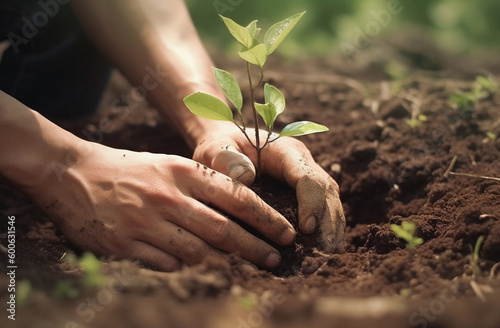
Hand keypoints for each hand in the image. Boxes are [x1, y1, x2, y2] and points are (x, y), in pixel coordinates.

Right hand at [31, 142, 295, 270]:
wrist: (72, 172)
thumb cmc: (129, 168)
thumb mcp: (168, 165)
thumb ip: (201, 187)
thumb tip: (235, 216)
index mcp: (182, 172)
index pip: (236, 197)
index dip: (266, 218)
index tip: (287, 233)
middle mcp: (167, 196)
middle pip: (223, 230)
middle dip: (255, 247)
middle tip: (276, 260)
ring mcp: (145, 222)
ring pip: (197, 251)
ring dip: (222, 261)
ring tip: (242, 268)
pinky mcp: (124, 244)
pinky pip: (165, 263)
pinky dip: (182, 266)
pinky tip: (189, 265)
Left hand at [194, 125, 344, 252]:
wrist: (223, 148)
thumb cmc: (219, 149)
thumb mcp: (216, 149)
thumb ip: (226, 159)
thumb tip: (245, 178)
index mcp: (285, 151)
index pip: (308, 177)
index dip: (311, 203)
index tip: (306, 229)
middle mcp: (302, 163)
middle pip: (327, 193)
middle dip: (329, 223)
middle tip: (326, 253)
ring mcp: (306, 179)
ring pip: (330, 204)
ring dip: (332, 231)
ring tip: (329, 258)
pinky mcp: (304, 195)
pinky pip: (323, 213)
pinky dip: (325, 233)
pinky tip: (322, 254)